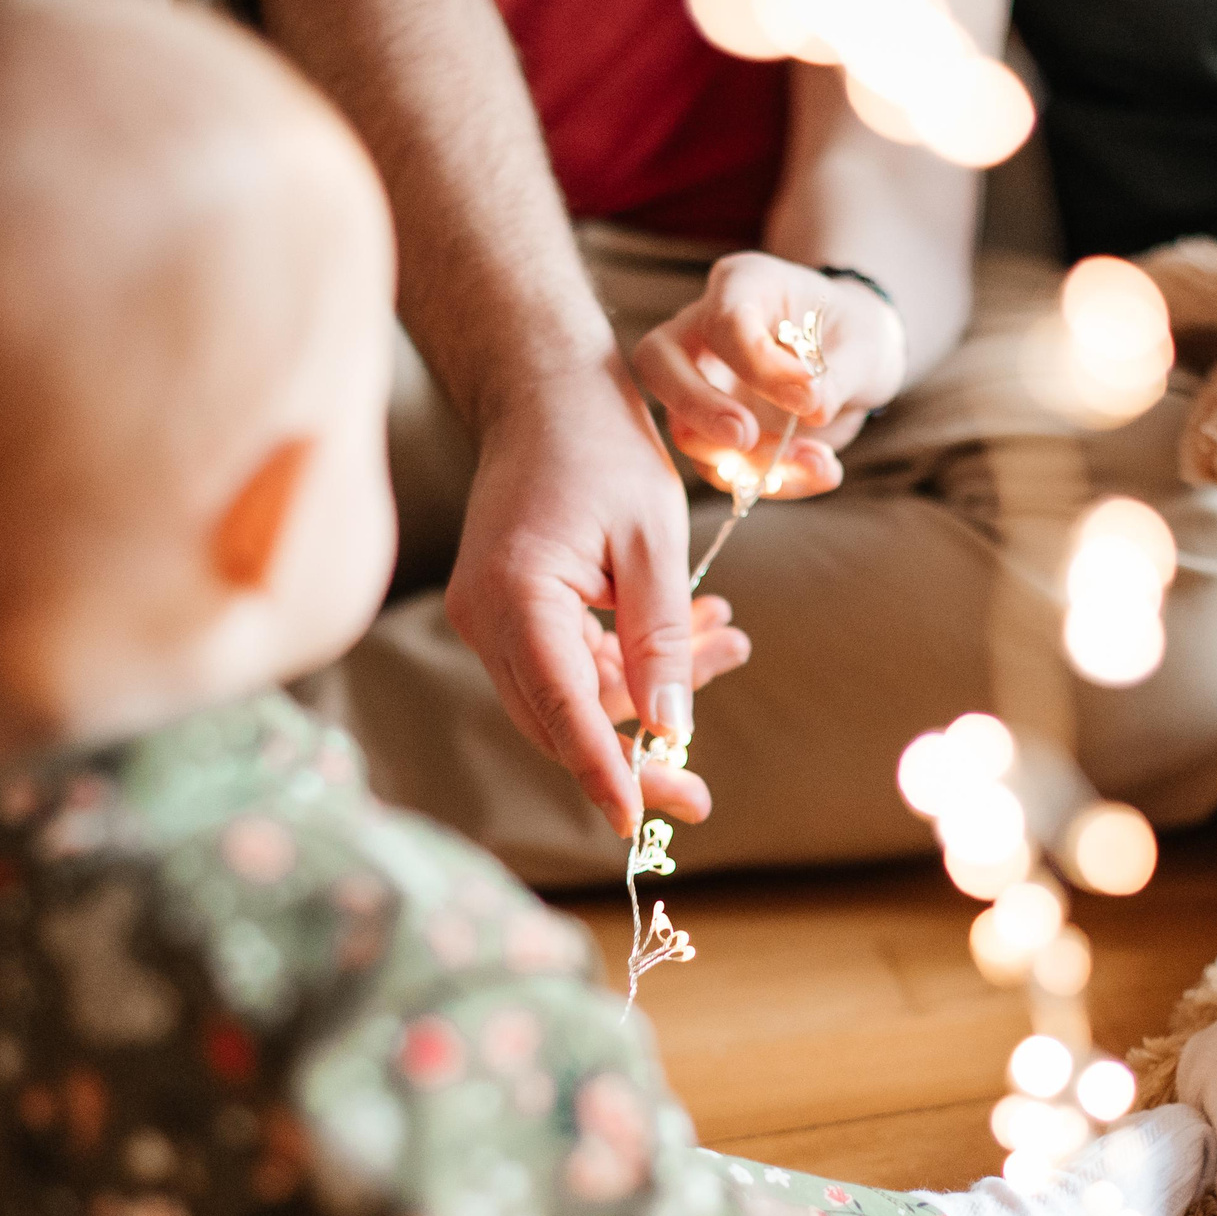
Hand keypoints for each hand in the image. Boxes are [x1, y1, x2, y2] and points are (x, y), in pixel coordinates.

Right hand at [445, 357, 750, 836]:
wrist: (547, 392)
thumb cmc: (602, 447)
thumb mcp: (654, 540)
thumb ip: (663, 640)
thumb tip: (673, 733)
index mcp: (517, 594)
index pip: (562, 706)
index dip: (602, 771)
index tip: (638, 823)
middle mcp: (487, 618)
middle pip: (560, 720)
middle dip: (636, 753)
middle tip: (700, 795)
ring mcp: (490, 619)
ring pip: (572, 698)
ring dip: (650, 693)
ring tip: (729, 641)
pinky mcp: (509, 615)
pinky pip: (570, 666)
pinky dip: (631, 662)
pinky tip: (701, 631)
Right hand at [633, 253, 904, 498]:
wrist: (854, 361)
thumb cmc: (854, 334)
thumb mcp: (865, 342)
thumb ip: (838, 373)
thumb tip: (811, 410)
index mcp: (742, 285)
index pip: (723, 321)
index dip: (760, 365)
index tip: (810, 395)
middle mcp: (702, 331)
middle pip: (658, 364)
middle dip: (699, 407)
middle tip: (746, 438)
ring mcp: (699, 385)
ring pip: (685, 429)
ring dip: (750, 461)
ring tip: (819, 461)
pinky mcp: (712, 435)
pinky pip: (722, 469)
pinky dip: (771, 481)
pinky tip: (821, 471)